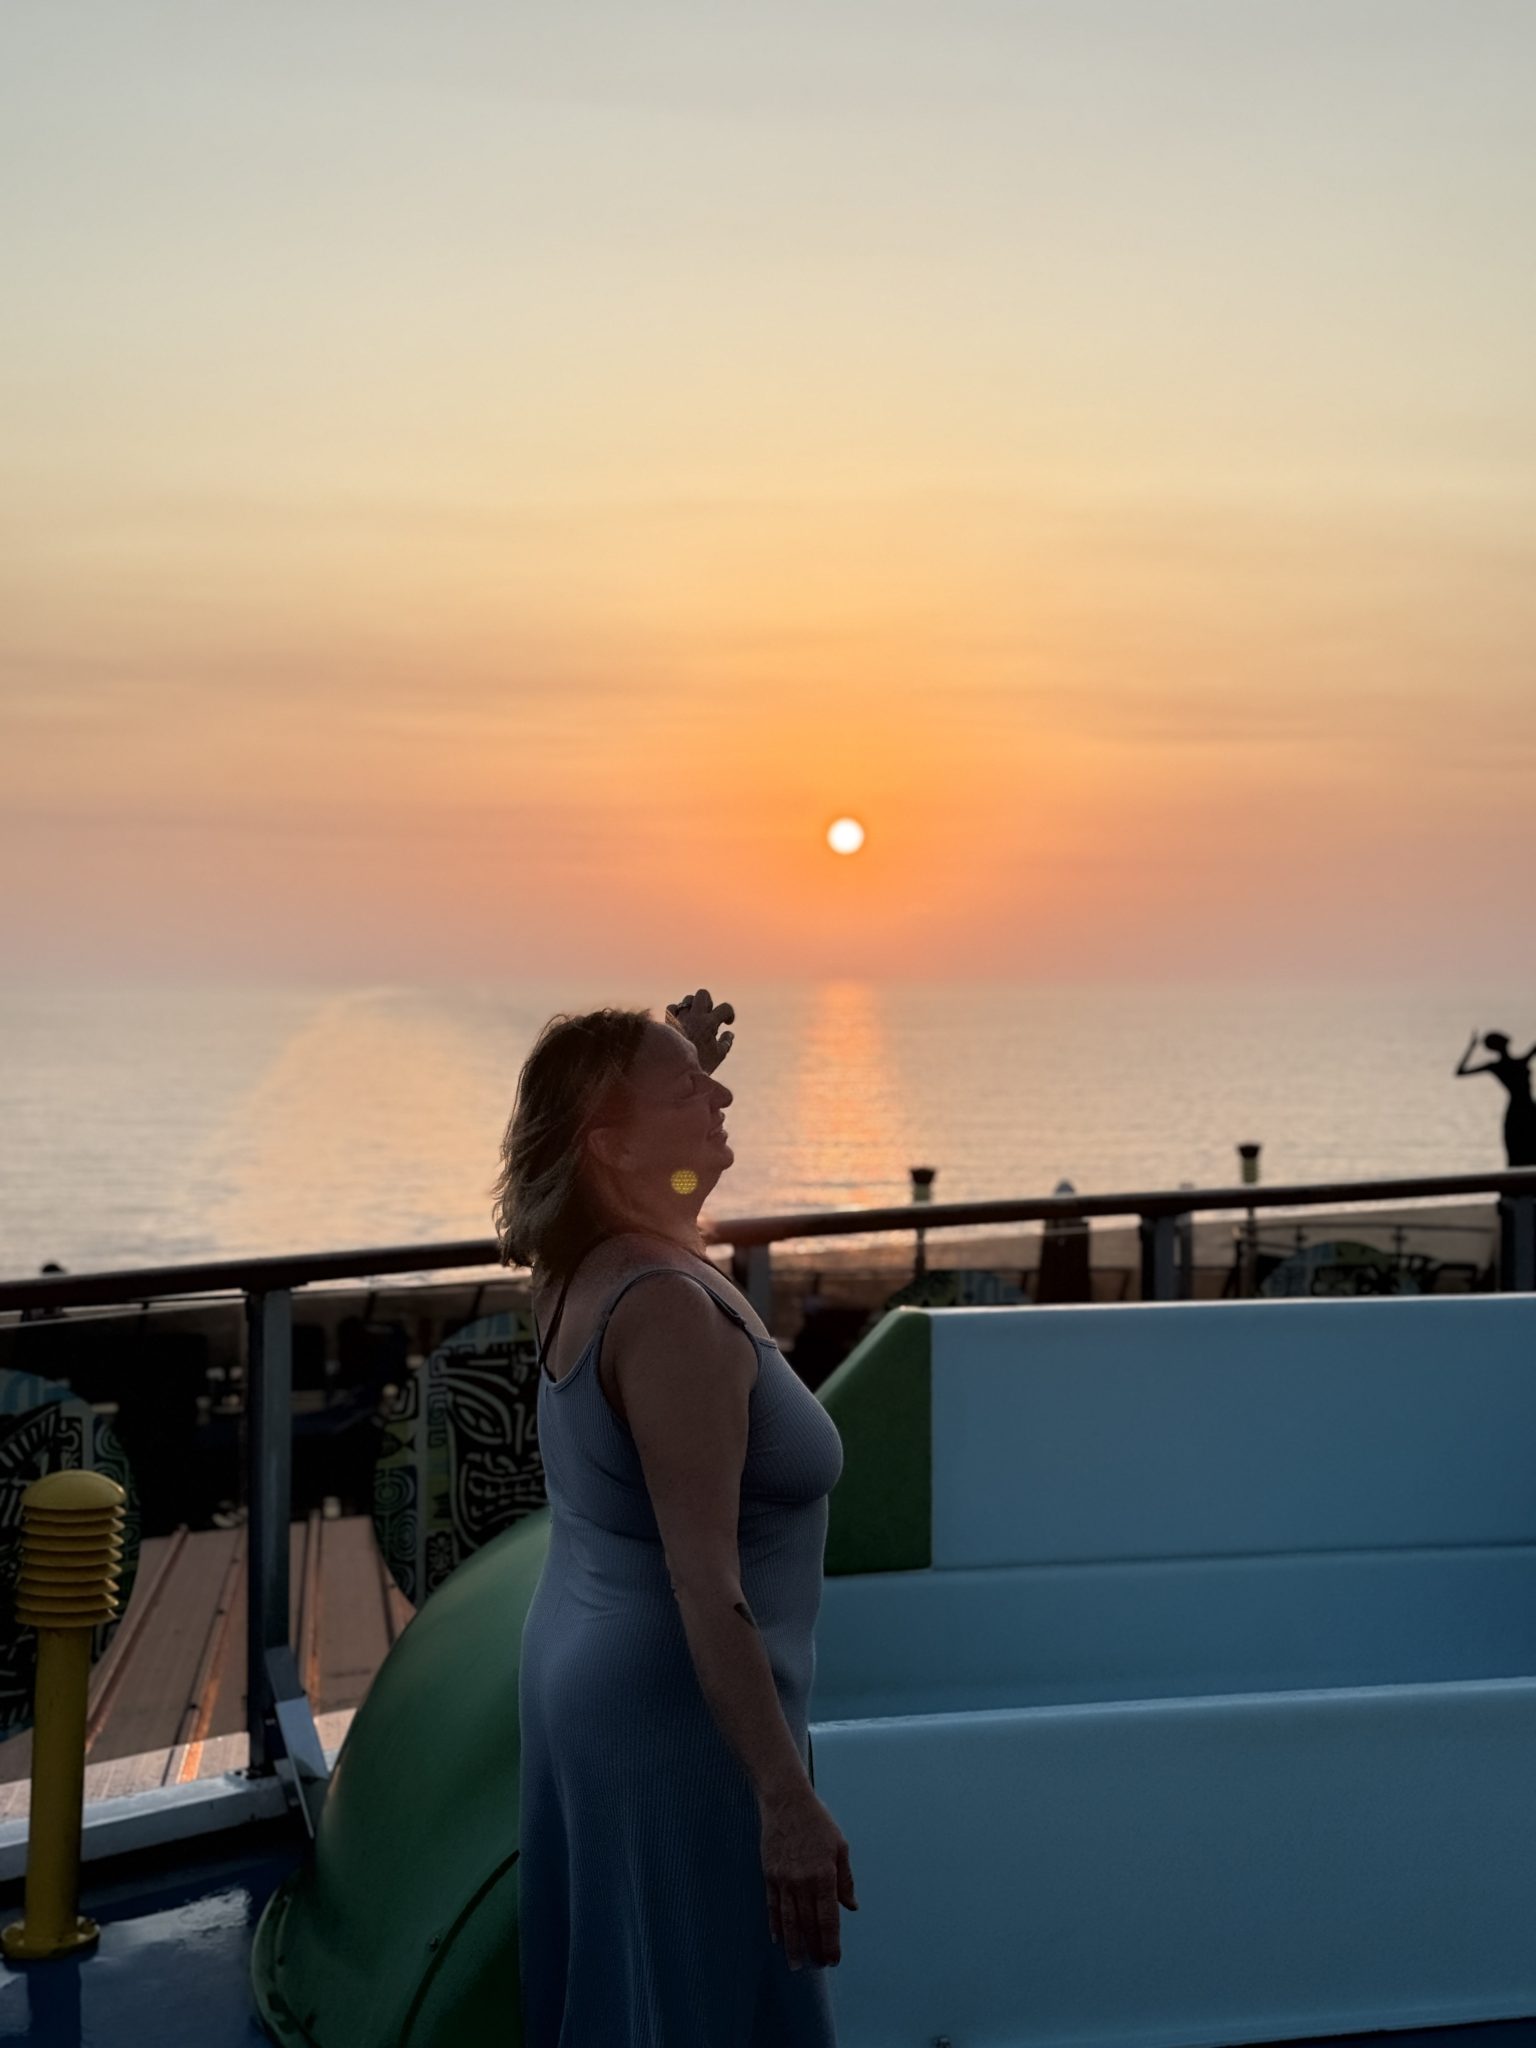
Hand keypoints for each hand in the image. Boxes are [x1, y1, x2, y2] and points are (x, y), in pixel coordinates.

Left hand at [664, 988, 734, 1073]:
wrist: (675, 1071)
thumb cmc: (700, 1065)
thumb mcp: (718, 1056)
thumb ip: (726, 1042)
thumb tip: (730, 1033)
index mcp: (709, 1023)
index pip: (725, 1007)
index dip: (729, 1014)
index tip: (727, 1023)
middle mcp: (694, 1016)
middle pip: (703, 994)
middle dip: (709, 1001)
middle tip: (709, 1015)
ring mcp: (680, 1017)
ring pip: (688, 999)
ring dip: (694, 1006)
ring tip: (696, 1019)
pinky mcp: (669, 1021)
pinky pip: (672, 1007)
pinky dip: (678, 1011)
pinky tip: (682, 1020)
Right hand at [759, 1785, 857, 1970]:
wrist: (785, 1801)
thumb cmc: (817, 1822)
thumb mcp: (840, 1846)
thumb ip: (845, 1879)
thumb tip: (851, 1907)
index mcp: (824, 1875)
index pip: (828, 1919)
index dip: (831, 1943)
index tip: (833, 1960)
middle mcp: (802, 1881)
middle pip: (808, 1924)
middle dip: (813, 1949)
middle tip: (817, 1966)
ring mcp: (784, 1879)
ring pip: (788, 1920)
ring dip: (792, 1945)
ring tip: (796, 1964)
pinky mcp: (769, 1875)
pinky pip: (773, 1906)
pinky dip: (775, 1924)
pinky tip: (778, 1939)